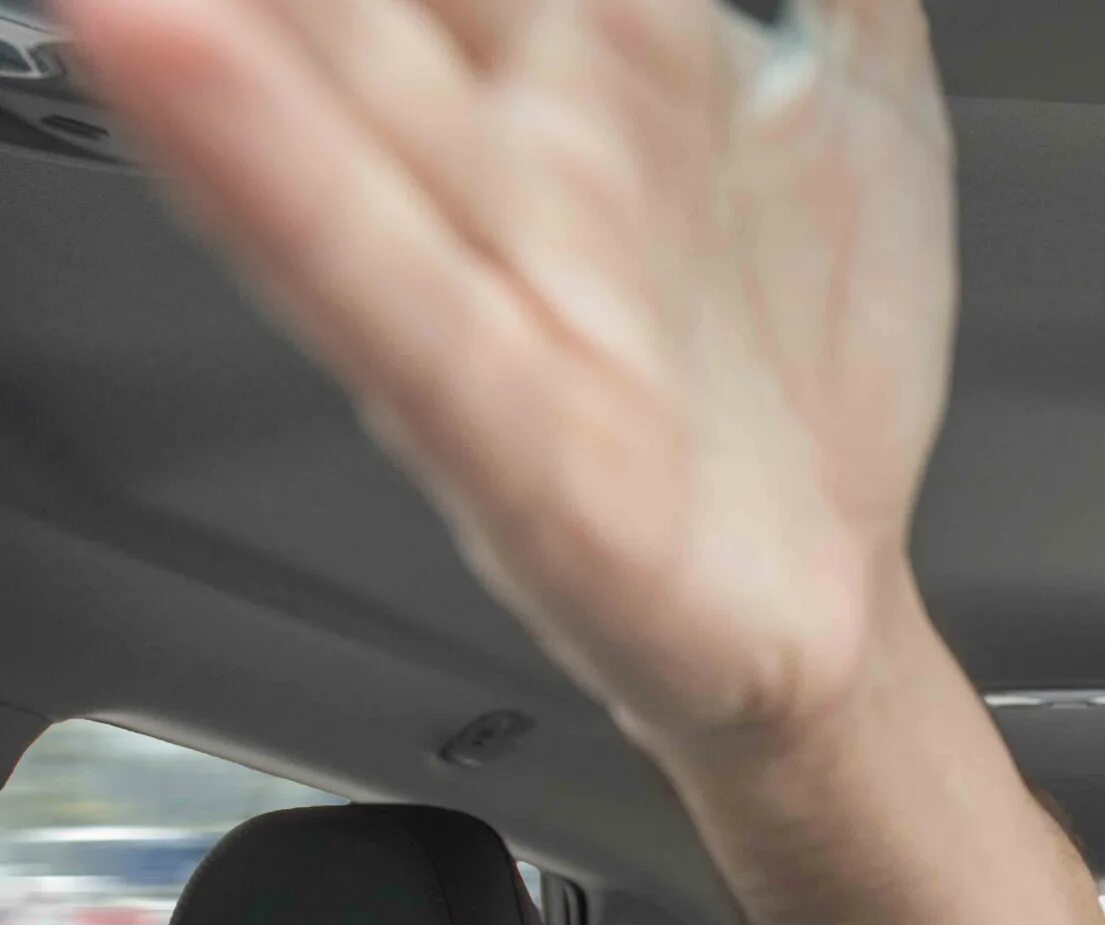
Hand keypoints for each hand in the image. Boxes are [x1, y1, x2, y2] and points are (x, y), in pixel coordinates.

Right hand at [61, 0, 956, 751]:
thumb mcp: (860, 84)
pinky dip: (263, 163)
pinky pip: (363, 273)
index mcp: (593, 32)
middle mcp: (511, 127)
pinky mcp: (495, 417)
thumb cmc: (795, 360)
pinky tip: (160, 41)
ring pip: (325, 66)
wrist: (819, 601)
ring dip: (234, 5)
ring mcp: (492, 261)